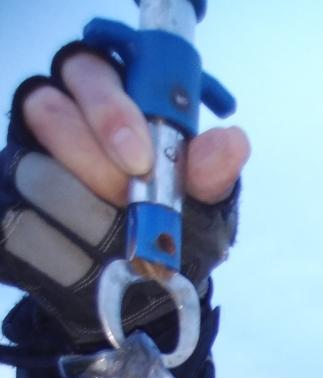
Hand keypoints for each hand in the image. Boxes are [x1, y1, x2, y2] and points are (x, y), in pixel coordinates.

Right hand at [1, 44, 249, 349]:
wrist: (140, 290)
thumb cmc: (173, 227)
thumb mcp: (202, 204)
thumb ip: (211, 174)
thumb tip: (232, 143)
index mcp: (106, 96)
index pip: (91, 74)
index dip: (112, 114)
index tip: (141, 161)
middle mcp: (57, 117)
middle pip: (51, 114)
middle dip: (97, 166)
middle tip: (129, 203)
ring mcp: (26, 161)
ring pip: (38, 174)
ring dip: (86, 219)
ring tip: (116, 244)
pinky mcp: (8, 207)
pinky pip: (22, 224)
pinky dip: (62, 253)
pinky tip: (87, 265)